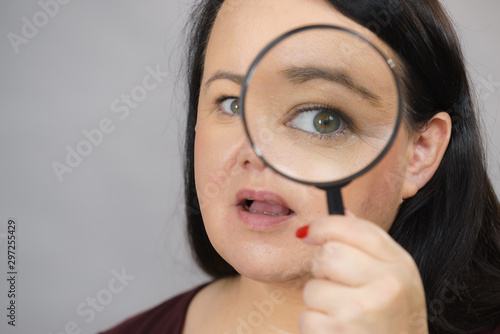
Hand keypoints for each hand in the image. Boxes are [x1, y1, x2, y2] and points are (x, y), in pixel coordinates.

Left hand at [298, 210, 427, 333]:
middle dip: (322, 271)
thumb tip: (339, 211)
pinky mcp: (341, 331)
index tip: (309, 234)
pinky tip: (337, 332)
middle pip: (328, 254)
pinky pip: (307, 316)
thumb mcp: (393, 279)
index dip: (325, 226)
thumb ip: (367, 245)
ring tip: (341, 314)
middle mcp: (388, 284)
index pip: (355, 227)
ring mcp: (364, 309)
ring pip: (313, 287)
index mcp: (400, 265)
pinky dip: (315, 326)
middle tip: (335, 286)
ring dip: (318, 303)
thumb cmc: (391, 319)